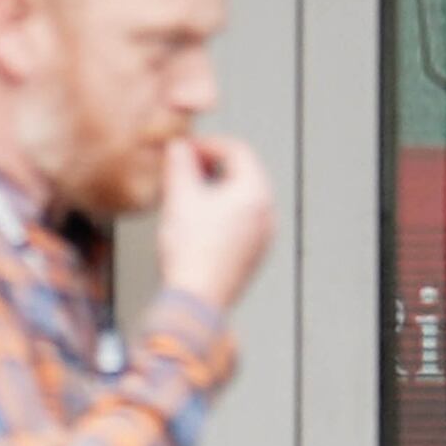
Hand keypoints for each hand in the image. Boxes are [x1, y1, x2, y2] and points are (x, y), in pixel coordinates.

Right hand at [158, 136, 273, 312]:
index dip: (208, 144)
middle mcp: (267, 214)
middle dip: (212, 166)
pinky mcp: (253, 255)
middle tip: (185, 168)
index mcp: (255, 193)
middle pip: (243, 173)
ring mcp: (263, 237)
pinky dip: (221, 211)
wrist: (195, 301)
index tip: (185, 149)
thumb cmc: (190, 251)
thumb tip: (179, 146)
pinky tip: (196, 222)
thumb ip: (179, 163)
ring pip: (242, 198)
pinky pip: (241, 221)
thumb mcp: (179, 197)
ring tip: (186, 195)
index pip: (237, 150)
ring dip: (215, 189)